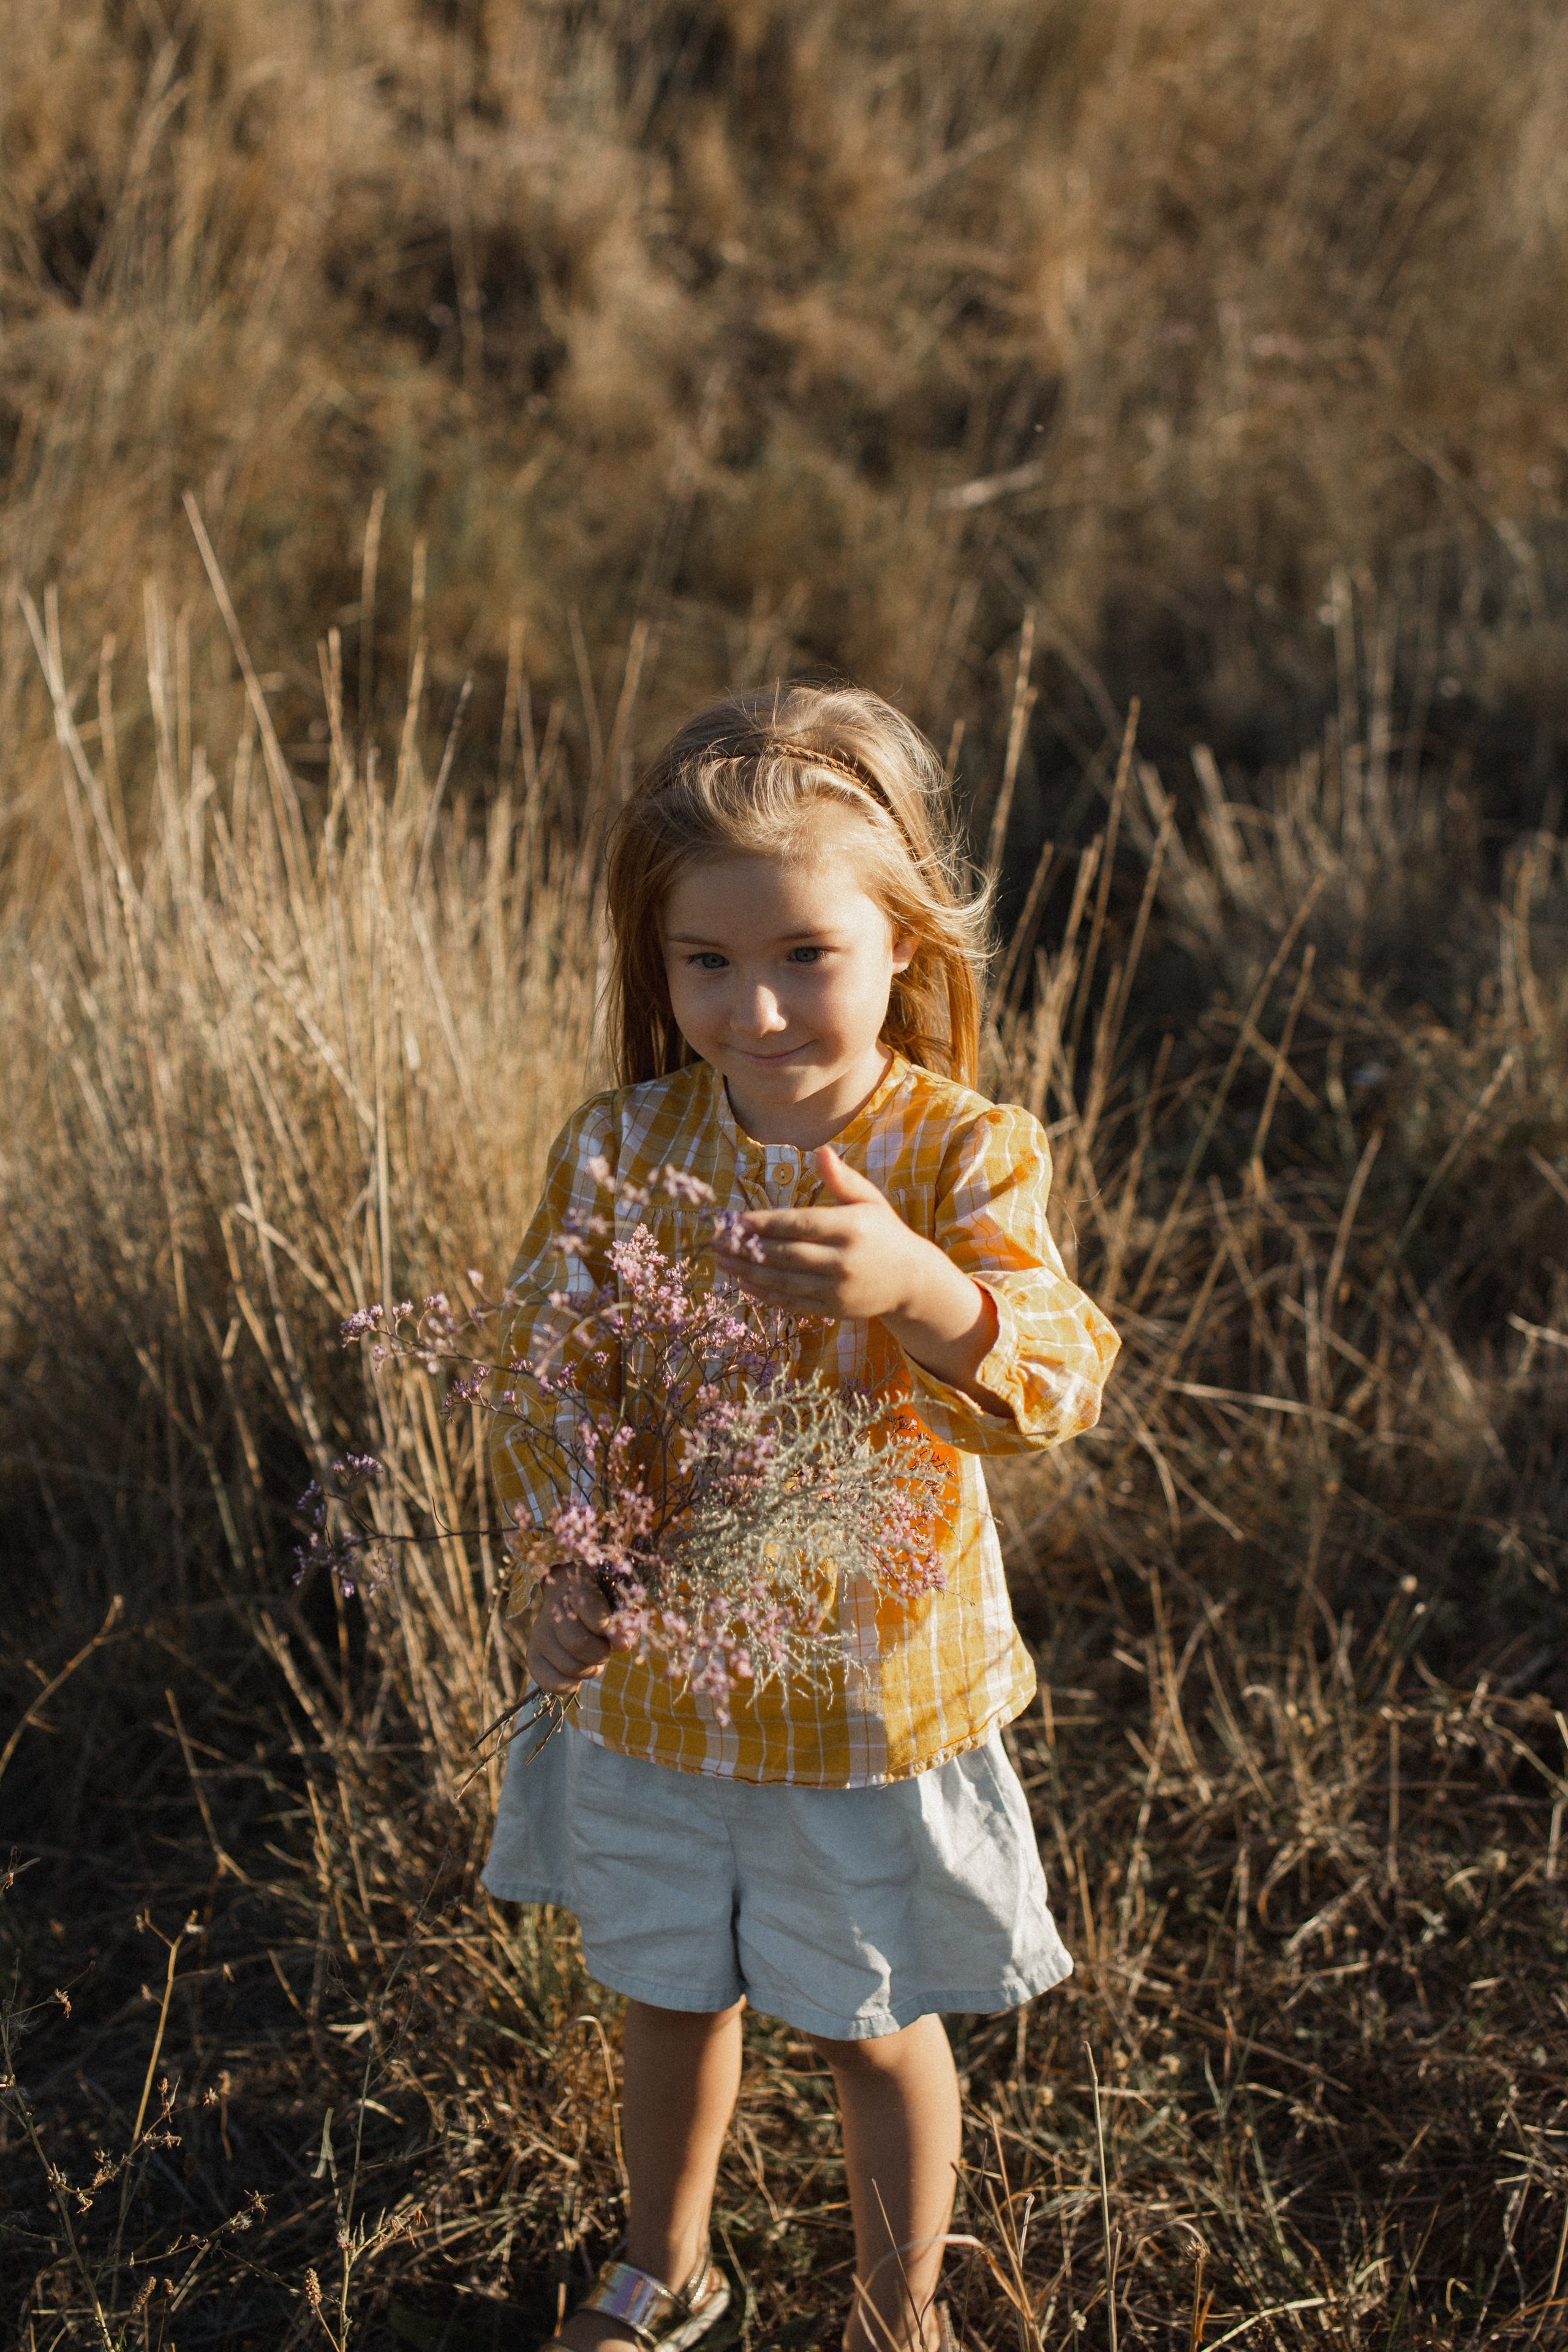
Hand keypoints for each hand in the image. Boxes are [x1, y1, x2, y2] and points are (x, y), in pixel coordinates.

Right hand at [526, 1565, 633, 1695]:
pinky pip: (546, 1680)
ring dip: (589, 1670)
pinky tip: (577, 1680)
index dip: (605, 1626)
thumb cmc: (603, 1605)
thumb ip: (623, 1623)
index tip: (614, 1635)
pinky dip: (567, 1686)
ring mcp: (540, 1631)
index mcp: (578, 1587)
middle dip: (600, 1654)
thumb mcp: (618, 1606)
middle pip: (578, 1645)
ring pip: (569, 1666)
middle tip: (605, 1651)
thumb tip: (622, 1646)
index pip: (590, 1610)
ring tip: (593, 1660)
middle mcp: (554, 1609)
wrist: (571, 1601)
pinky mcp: (533, 1653)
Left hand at [715, 1145, 1004, 1407]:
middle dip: (747, 1248)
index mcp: (851, 1228)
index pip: (798, 1224)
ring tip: (722, 1262)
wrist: (911, 1280)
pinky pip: (792, 1302)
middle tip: (716, 1242)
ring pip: (784, 1281)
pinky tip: (744, 1283)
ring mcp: (837, 1288)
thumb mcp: (869, 1200)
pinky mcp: (832, 1309)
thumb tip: (820, 1152)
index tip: (734, 1220)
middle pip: (785, 1254)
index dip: (763, 1223)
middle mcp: (843, 1260)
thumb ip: (841, 1179)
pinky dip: (765, 1294)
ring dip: (748, 1272)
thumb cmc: (883, 1232)